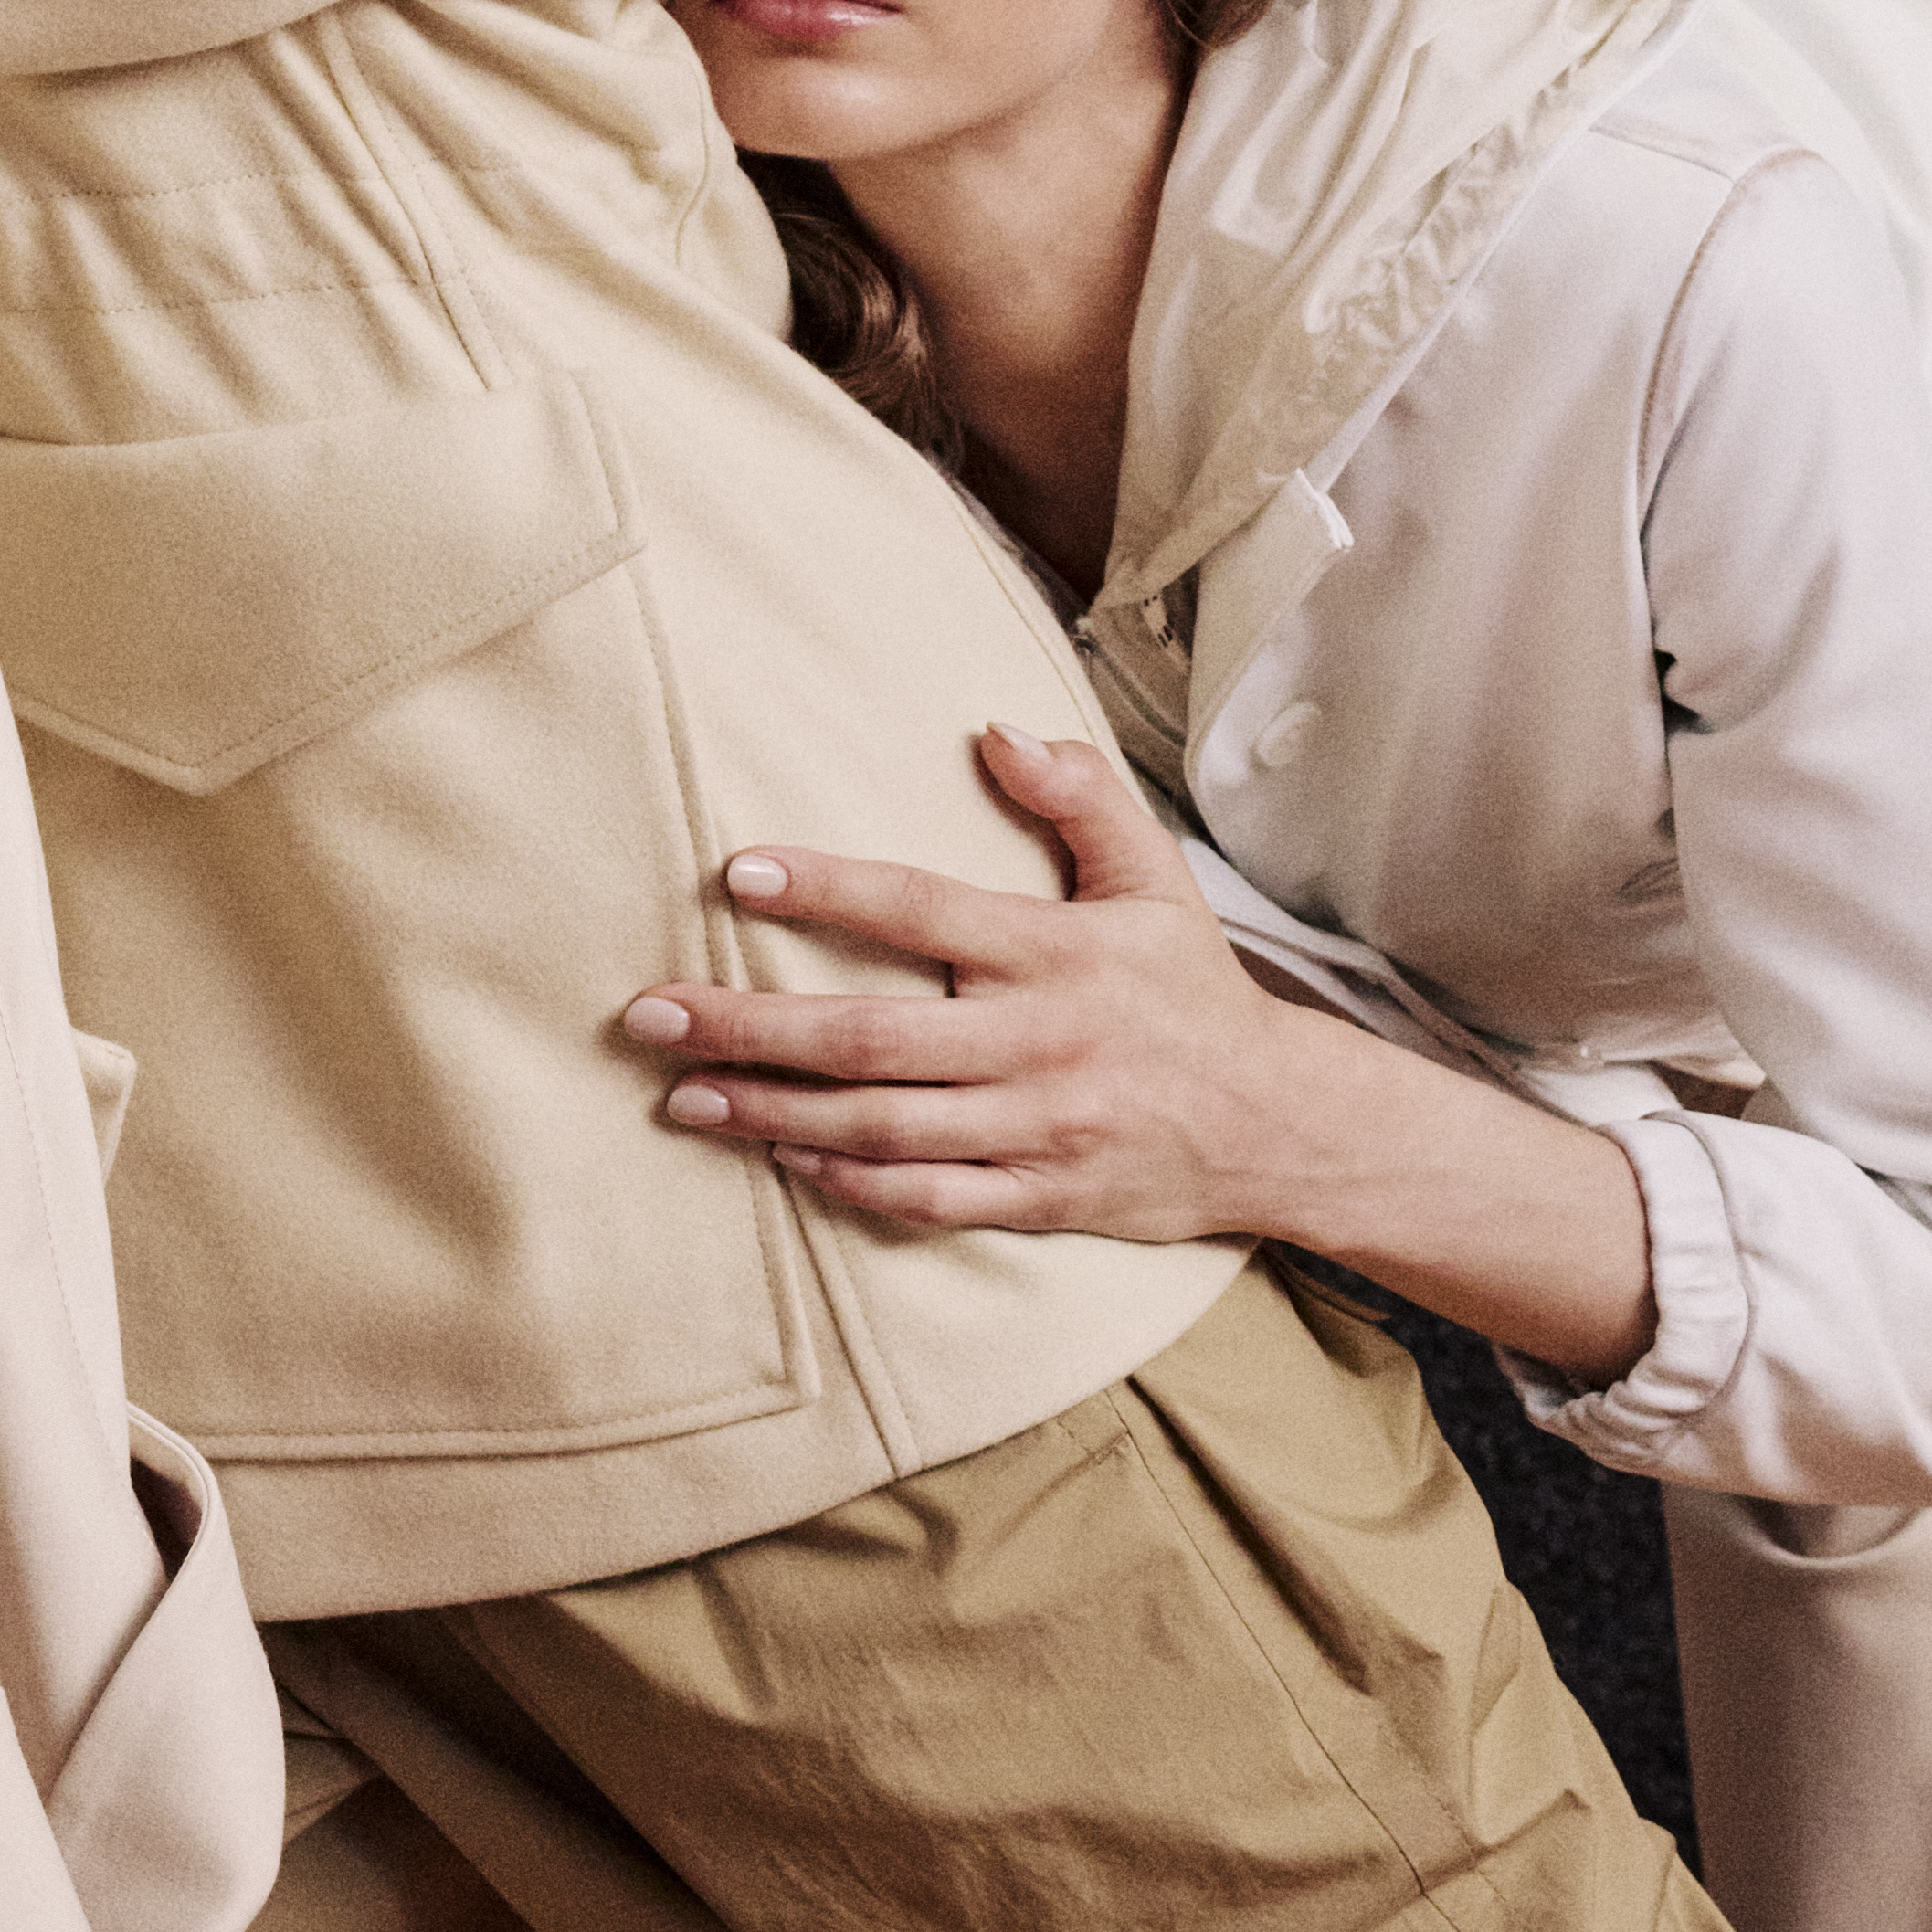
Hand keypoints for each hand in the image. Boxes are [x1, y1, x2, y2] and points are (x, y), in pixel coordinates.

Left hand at [623, 725, 1297, 1243]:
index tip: (737, 870)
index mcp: (1057, 954)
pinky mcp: (1039, 1200)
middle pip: (870, 1037)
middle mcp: (1037, 1044)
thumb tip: (996, 730)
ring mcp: (1036, 1131)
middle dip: (749, 1028)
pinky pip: (925, 1197)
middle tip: (649, 1016)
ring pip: (879, 1127)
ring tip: (683, 1098)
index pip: (922, 910)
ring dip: (771, 1114)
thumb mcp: (1156, 877)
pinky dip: (848, 1183)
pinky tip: (780, 1159)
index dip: (828, 888)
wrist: (1282, 1126)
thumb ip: (1081, 794)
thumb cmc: (1194, 990)